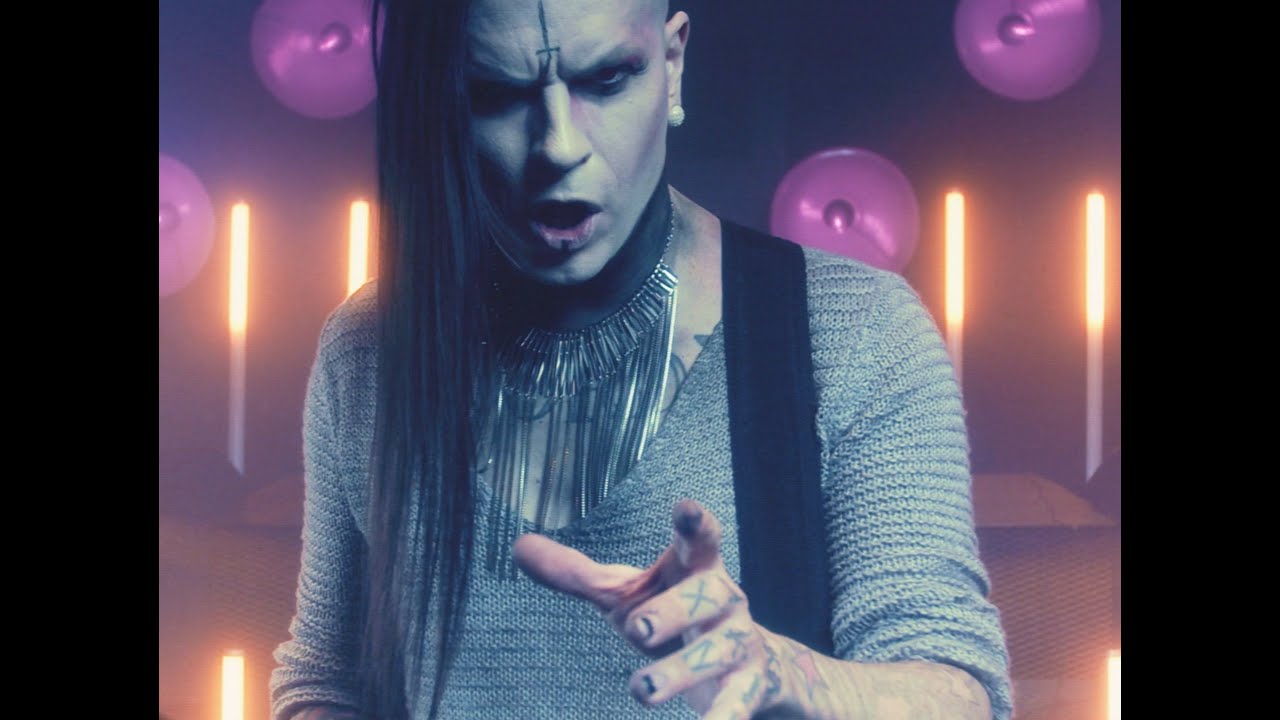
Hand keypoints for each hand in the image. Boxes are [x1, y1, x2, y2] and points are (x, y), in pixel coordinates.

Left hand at [512, 499, 799, 718]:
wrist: (752, 664)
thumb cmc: (674, 617)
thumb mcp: (627, 594)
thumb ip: (577, 575)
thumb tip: (519, 547)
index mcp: (695, 568)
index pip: (698, 539)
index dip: (693, 524)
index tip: (685, 508)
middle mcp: (725, 600)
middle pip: (704, 597)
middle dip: (670, 611)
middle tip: (635, 628)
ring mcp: (739, 644)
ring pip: (714, 654)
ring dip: (677, 673)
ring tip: (641, 689)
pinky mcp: (749, 687)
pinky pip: (735, 706)